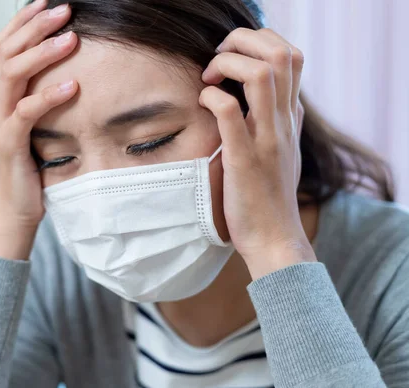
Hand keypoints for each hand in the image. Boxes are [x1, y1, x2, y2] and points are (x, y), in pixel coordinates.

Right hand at [0, 0, 78, 259]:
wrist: (18, 207)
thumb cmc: (34, 166)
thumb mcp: (42, 125)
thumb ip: (47, 98)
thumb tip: (77, 72)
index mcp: (5, 95)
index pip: (7, 46)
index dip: (25, 21)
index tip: (49, 2)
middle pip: (6, 51)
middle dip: (35, 27)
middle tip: (64, 10)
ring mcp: (1, 121)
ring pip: (12, 75)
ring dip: (41, 53)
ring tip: (71, 38)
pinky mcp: (10, 143)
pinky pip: (25, 113)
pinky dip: (48, 96)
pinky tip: (72, 85)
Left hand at [199, 28, 315, 278]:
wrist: (275, 240)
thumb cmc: (270, 199)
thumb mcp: (282, 155)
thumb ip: (279, 126)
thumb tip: (269, 105)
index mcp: (291, 120)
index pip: (292, 58)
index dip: (259, 45)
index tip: (230, 61)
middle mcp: (284, 123)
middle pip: (281, 53)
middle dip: (244, 41)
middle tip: (217, 58)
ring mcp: (267, 139)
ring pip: (262, 73)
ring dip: (228, 64)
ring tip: (209, 77)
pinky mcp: (245, 159)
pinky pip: (230, 112)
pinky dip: (212, 97)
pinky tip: (202, 103)